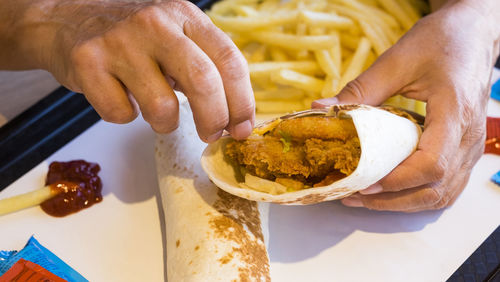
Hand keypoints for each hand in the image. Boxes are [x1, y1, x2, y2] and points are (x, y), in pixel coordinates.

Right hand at [6, 0, 253, 141]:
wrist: (69, 20)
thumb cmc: (134, 38)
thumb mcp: (176, 36)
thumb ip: (206, 67)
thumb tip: (236, 118)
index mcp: (184, 15)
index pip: (229, 60)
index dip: (242, 101)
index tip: (242, 128)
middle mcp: (154, 23)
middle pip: (203, 82)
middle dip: (215, 120)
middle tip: (212, 136)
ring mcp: (119, 42)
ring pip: (162, 107)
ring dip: (165, 122)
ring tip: (156, 109)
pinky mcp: (88, 64)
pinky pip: (121, 115)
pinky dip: (126, 117)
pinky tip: (121, 97)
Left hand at [313, 2, 499, 211]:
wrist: (472, 35)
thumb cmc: (439, 42)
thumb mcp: (396, 61)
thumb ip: (360, 90)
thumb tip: (319, 110)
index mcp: (455, 112)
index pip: (433, 163)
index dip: (397, 180)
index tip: (363, 183)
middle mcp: (469, 137)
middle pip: (435, 189)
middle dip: (391, 199)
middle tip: (353, 195)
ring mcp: (471, 147)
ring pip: (441, 194)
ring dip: (402, 202)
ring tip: (365, 196)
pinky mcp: (464, 150)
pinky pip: (446, 186)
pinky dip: (417, 195)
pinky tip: (390, 190)